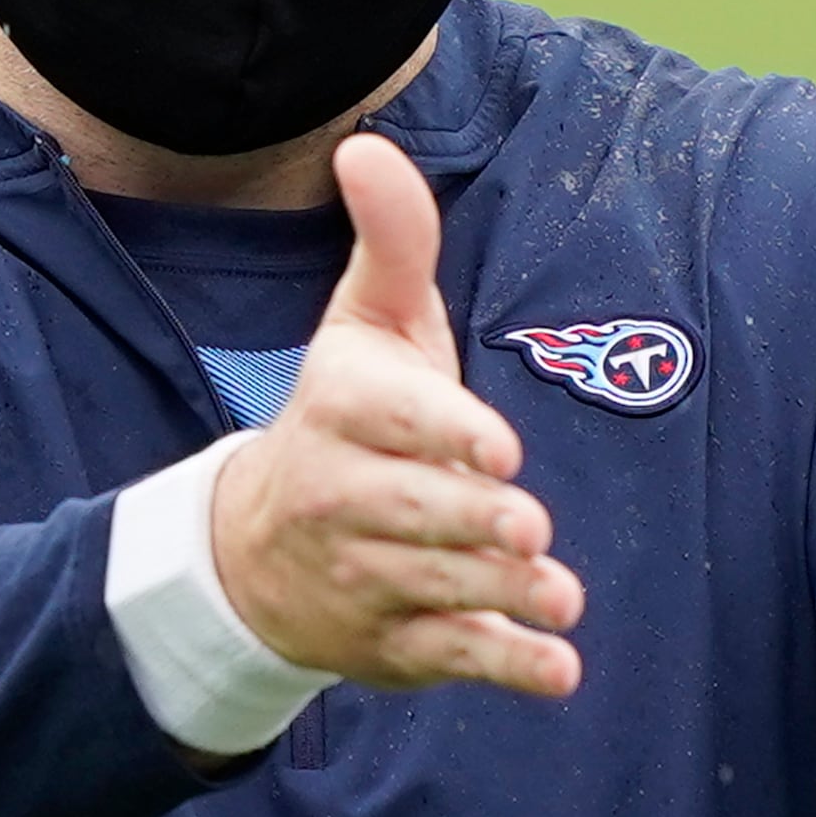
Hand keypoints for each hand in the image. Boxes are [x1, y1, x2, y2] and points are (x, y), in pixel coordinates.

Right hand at [208, 135, 583, 697]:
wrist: (255, 548)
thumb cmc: (346, 417)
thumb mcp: (364, 327)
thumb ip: (392, 244)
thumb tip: (367, 147)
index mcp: (338, 411)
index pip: (387, 419)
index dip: (442, 432)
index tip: (499, 448)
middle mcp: (340, 497)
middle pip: (409, 512)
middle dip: (470, 523)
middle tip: (529, 526)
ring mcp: (362, 578)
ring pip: (431, 588)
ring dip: (498, 597)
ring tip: (561, 599)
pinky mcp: (389, 643)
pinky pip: (446, 657)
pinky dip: (502, 668)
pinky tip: (556, 669)